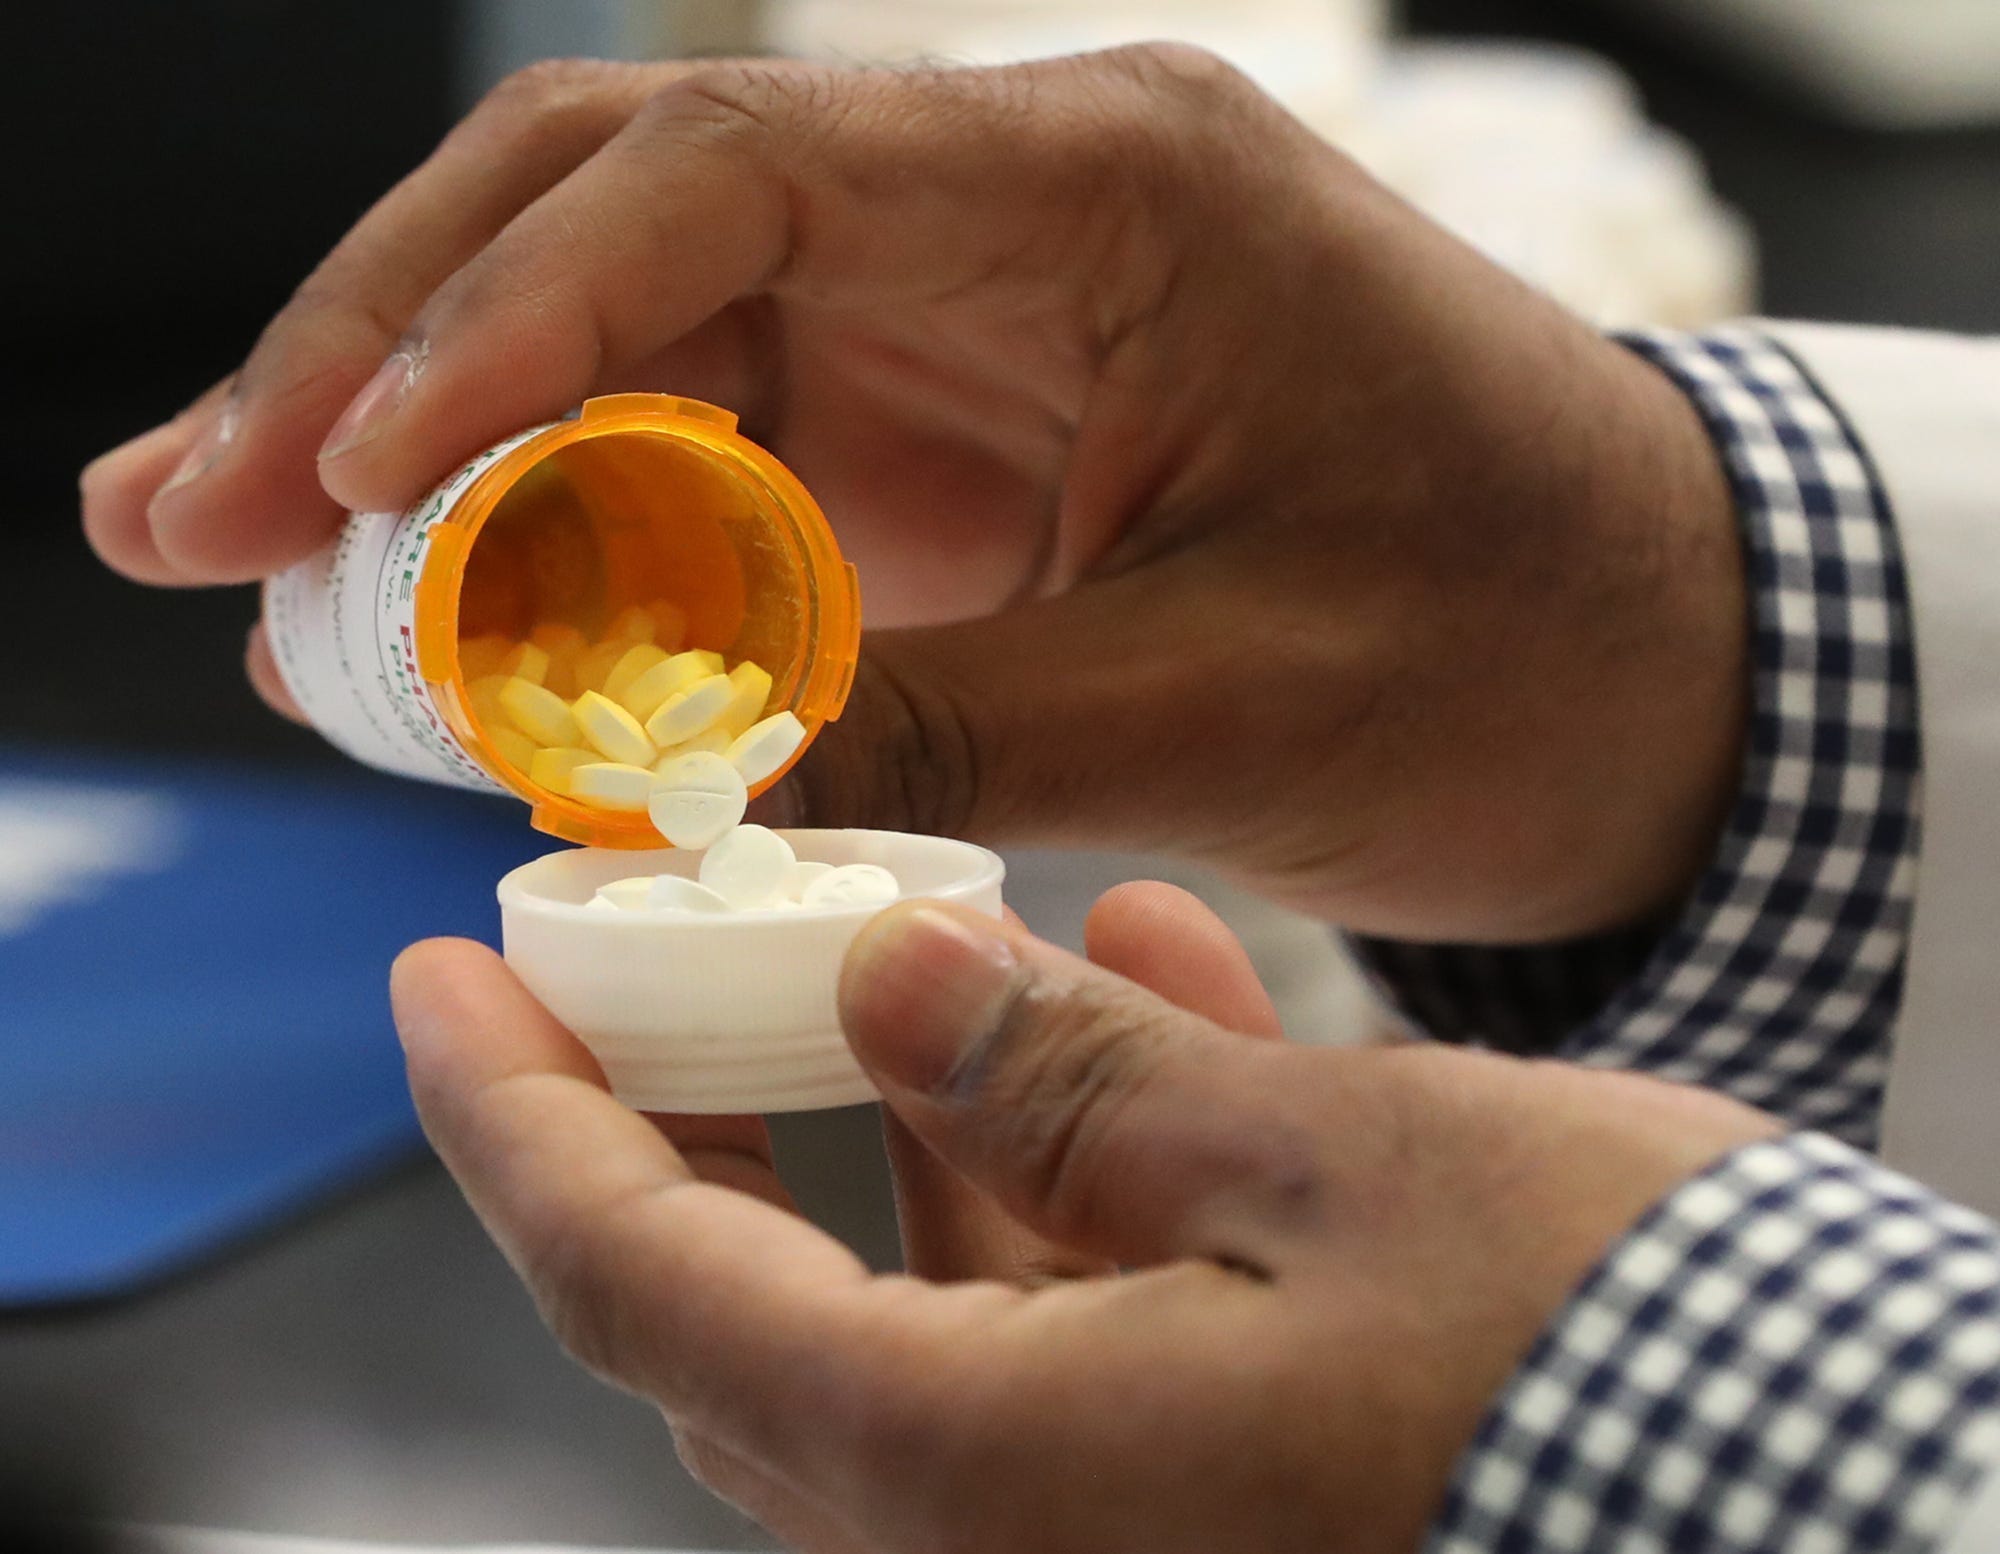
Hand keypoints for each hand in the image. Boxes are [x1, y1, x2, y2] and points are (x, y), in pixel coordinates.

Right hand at [84, 47, 1743, 941]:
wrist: (1665, 661)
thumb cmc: (1520, 650)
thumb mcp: (1236, 701)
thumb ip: (936, 709)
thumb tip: (636, 770)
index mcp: (1113, 191)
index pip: (723, 183)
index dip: (500, 324)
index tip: (344, 479)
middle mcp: (1013, 208)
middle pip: (622, 214)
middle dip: (389, 358)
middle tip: (188, 507)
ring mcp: (972, 310)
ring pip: (640, 326)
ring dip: (446, 450)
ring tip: (252, 572)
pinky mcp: (961, 418)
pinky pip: (721, 438)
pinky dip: (582, 534)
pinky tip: (464, 623)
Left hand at [390, 894, 1775, 1553]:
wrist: (1870, 1520)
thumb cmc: (1613, 1370)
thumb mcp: (1327, 1170)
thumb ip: (1073, 1080)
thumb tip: (883, 989)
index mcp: (980, 1468)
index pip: (635, 1283)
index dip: (513, 1120)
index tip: (438, 974)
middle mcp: (1011, 1525)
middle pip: (753, 1293)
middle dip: (699, 1095)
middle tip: (675, 932)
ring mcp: (1115, 1511)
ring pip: (926, 1283)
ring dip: (917, 1097)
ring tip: (939, 918)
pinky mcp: (1220, 1473)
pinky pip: (1084, 1300)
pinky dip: (1081, 1149)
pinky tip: (1146, 972)